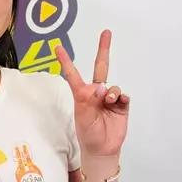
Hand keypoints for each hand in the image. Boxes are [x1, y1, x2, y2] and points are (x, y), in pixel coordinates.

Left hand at [55, 30, 129, 157]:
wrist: (103, 149)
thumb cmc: (88, 134)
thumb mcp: (84, 117)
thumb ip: (90, 100)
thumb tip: (102, 86)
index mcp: (82, 95)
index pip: (73, 75)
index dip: (66, 61)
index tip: (57, 47)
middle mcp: (96, 93)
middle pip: (101, 67)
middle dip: (104, 49)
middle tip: (106, 32)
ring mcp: (110, 98)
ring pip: (113, 86)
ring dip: (112, 92)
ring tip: (109, 102)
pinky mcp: (122, 105)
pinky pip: (123, 95)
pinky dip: (121, 97)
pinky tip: (118, 102)